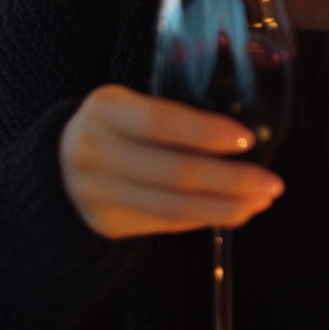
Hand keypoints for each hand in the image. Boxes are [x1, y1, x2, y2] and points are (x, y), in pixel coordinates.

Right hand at [59, 84, 284, 239]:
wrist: (56, 169)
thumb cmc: (111, 128)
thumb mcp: (126, 105)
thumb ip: (169, 114)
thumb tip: (238, 134)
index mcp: (105, 109)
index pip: (159, 121)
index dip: (204, 132)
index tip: (246, 139)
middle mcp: (97, 151)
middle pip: (173, 172)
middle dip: (231, 179)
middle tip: (271, 182)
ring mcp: (100, 193)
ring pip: (173, 206)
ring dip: (226, 206)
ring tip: (261, 200)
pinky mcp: (108, 224)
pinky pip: (166, 223)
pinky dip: (206, 217)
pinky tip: (236, 210)